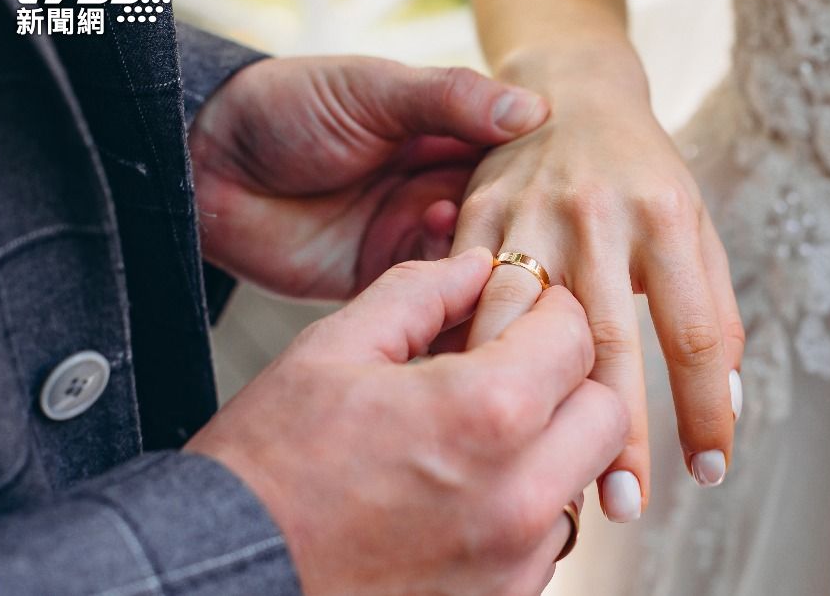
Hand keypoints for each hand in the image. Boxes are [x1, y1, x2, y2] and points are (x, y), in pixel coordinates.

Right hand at [186, 248, 627, 594]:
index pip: (574, 335)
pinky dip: (524, 506)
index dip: (546, 310)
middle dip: (568, 379)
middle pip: (606, 411)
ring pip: (581, 477)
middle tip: (513, 370)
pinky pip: (548, 538)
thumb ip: (418, 293)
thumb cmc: (265, 473)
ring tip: (477, 437)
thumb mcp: (331, 351)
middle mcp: (519, 495)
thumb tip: (473, 265)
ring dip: (549, 446)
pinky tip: (464, 490)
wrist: (223, 577)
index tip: (520, 312)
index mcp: (483, 413)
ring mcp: (514, 559)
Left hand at [188, 56, 547, 298]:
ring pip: (475, 263)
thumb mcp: (374, 90)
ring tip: (505, 274)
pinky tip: (466, 294)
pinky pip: (433, 298)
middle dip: (525, 235)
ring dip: (492, 270)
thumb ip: (450, 99)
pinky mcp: (384, 280)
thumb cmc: (286, 108)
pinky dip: (453, 298)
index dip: (544, 178)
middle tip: (550, 251)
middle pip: (504, 220)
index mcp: (447, 135)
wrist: (204, 164)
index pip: (515, 161)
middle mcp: (439, 189)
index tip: (578, 194)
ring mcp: (412, 237)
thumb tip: (533, 111)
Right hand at [452, 72, 744, 522]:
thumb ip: (714, 308)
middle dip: (615, 431)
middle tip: (623, 504)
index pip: (693, 332)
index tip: (708, 470)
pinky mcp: (475, 212)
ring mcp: (529, 211)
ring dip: (527, 403)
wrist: (571, 88)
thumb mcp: (695, 224)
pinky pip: (464, 294)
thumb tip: (727, 402)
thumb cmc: (642, 171)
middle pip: (608, 340)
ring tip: (536, 471)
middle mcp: (598, 214)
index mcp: (666, 215)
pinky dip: (467, 353)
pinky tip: (471, 406)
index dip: (703, 410)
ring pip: (521, 321)